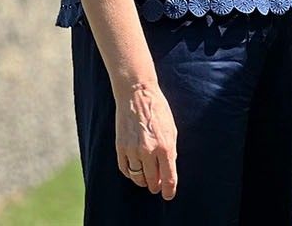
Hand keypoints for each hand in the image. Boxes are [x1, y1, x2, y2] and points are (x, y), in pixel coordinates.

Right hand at [114, 81, 177, 199]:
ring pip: (137, 177)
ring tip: (147, 178)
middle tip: (157, 186)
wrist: (138, 95)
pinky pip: (125, 169)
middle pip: (152, 180)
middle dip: (156, 186)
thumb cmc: (158, 111)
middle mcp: (148, 151)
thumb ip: (170, 151)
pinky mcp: (120, 147)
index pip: (168, 177)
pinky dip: (130, 173)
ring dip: (143, 181)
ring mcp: (132, 150)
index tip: (169, 195)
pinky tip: (135, 170)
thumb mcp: (172, 130)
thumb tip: (168, 170)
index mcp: (165, 146)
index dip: (169, 190)